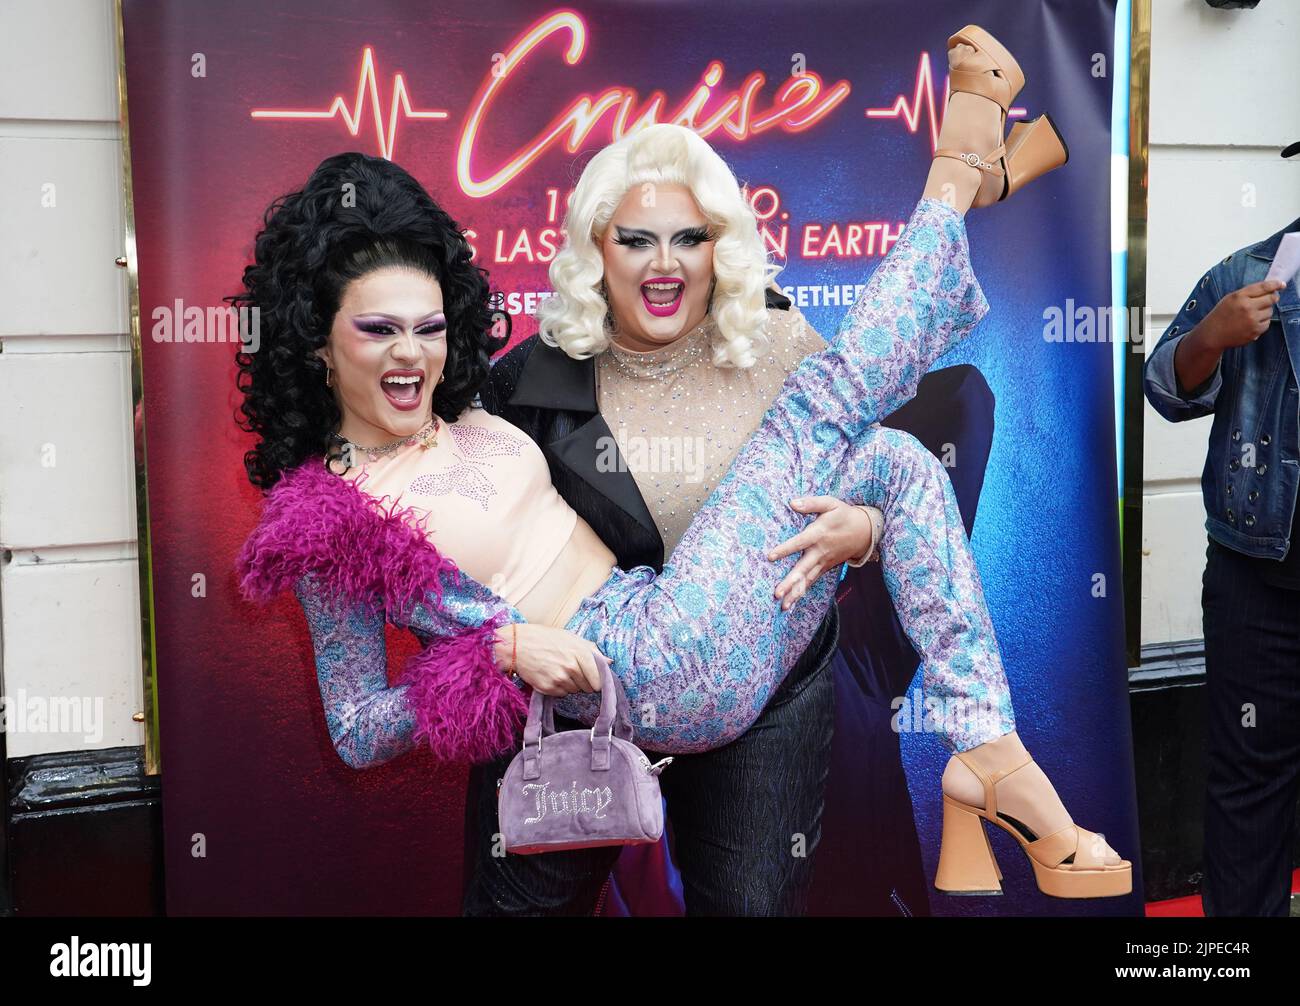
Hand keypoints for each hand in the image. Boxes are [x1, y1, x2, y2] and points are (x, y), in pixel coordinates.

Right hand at [494, 623, 604, 696]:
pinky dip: (557, 688)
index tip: (592, 679)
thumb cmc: (545, 638)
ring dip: (569, 685)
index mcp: (581, 653)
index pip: (599, 680)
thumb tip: (610, 661)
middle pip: (588, 688)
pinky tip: (549, 675)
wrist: (517, 645)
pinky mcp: (548, 688)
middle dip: (583, 682)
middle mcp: (572, 667)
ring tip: (557, 670)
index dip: (596, 681)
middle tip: (569, 670)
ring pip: (574, 691)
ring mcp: (560, 678)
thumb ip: (592, 650)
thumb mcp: (571, 638)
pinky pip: (561, 694)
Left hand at [767, 496, 874, 610]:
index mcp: (819, 534)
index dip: (785, 549)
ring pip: (808, 579)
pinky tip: (791, 602)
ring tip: (783, 606)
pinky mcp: (825, 567)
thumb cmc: (843, 514)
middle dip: (790, 582)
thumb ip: (811, 503)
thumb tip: (792, 503)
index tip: (770, 557)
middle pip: (803, 568)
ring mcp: (823, 562)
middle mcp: (820, 551)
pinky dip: (802, 592)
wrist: (865, 531)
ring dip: (795, 593)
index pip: (800, 543)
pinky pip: (812, 581)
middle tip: (777, 594)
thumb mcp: (830, 503)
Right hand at [1201, 279, 1283, 348]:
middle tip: (1268, 299)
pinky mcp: (1255, 331)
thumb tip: (1270, 290)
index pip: (1263, 287)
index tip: (1281, 284)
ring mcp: (1252, 320)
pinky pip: (1267, 323)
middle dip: (1272, 298)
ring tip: (1252, 314)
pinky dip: (1262, 322)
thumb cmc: (1221, 314)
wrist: (1213, 334)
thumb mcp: (1231, 298)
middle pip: (1271, 298)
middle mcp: (1247, 307)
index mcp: (1240, 297)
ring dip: (1265, 311)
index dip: (1275, 284)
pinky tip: (1251, 323)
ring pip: (1270, 311)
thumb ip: (1248, 293)